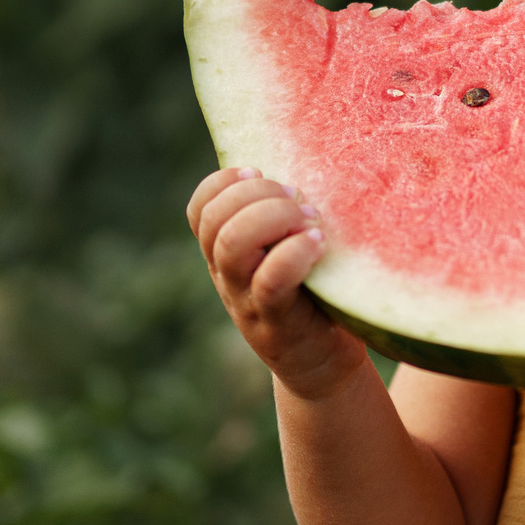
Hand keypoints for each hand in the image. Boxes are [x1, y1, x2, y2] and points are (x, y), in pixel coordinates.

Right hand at [188, 166, 369, 400]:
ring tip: (310, 220)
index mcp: (227, 255)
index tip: (261, 170)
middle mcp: (229, 278)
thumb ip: (283, 219)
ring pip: (232, 246)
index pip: (200, 209)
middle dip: (257, 195)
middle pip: (215, 221)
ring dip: (273, 218)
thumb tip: (307, 156)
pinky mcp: (277, 326)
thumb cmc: (314, 297)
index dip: (224, 182)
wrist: (324, 369)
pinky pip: (271, 282)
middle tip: (297, 198)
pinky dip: (294, 253)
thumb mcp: (288, 252)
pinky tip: (319, 243)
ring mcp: (248, 304)